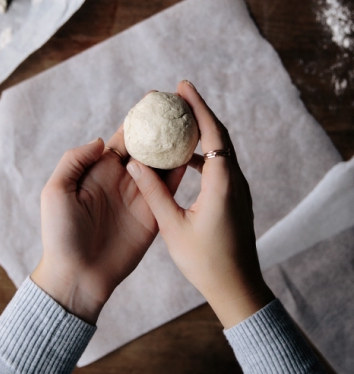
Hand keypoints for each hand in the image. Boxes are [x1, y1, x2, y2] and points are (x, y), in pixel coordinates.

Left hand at [31, 127, 184, 324]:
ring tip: (193, 126)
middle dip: (162, 129)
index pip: (123, 138)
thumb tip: (103, 139)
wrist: (78, 275)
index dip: (138, 120)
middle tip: (180, 108)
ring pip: (163, 165)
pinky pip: (170, 190)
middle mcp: (123, 179)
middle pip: (148, 147)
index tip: (153, 100)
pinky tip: (195, 156)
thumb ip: (75, 160)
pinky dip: (182, 172)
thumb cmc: (61, 234)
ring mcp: (140, 196)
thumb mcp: (56, 192)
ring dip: (176, 147)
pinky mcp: (154, 215)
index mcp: (100, 170)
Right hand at [127, 80, 273, 328]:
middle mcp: (235, 180)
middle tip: (178, 95)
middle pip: (219, 135)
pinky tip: (185, 159)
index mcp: (222, 183)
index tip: (183, 86)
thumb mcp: (172, 226)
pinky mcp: (236, 198)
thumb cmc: (205, 261)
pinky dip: (204, 154)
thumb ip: (153, 193)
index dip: (198, 107)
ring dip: (202, 132)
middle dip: (199, 112)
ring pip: (222, 149)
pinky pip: (221, 165)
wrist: (237, 287)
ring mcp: (238, 189)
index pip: (212, 133)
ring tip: (179, 123)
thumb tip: (133, 164)